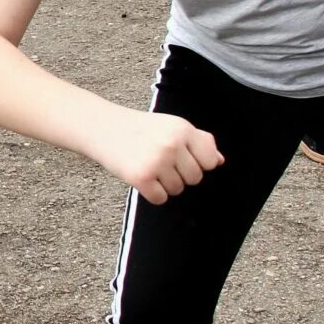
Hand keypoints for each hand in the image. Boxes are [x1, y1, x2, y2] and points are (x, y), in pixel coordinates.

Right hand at [90, 110, 224, 205]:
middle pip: (194, 178)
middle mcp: (172, 144)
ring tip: (149, 166)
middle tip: (160, 161)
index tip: (181, 157)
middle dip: (180, 174)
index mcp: (183, 129)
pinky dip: (152, 193)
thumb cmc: (141, 128)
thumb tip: (219, 161)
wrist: (103, 128)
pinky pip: (160, 198)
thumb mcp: (172, 125)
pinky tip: (142, 177)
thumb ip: (199, 140)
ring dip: (165, 184)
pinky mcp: (141, 177)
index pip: (210, 161)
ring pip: (177, 190)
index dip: (197, 163)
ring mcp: (157, 161)